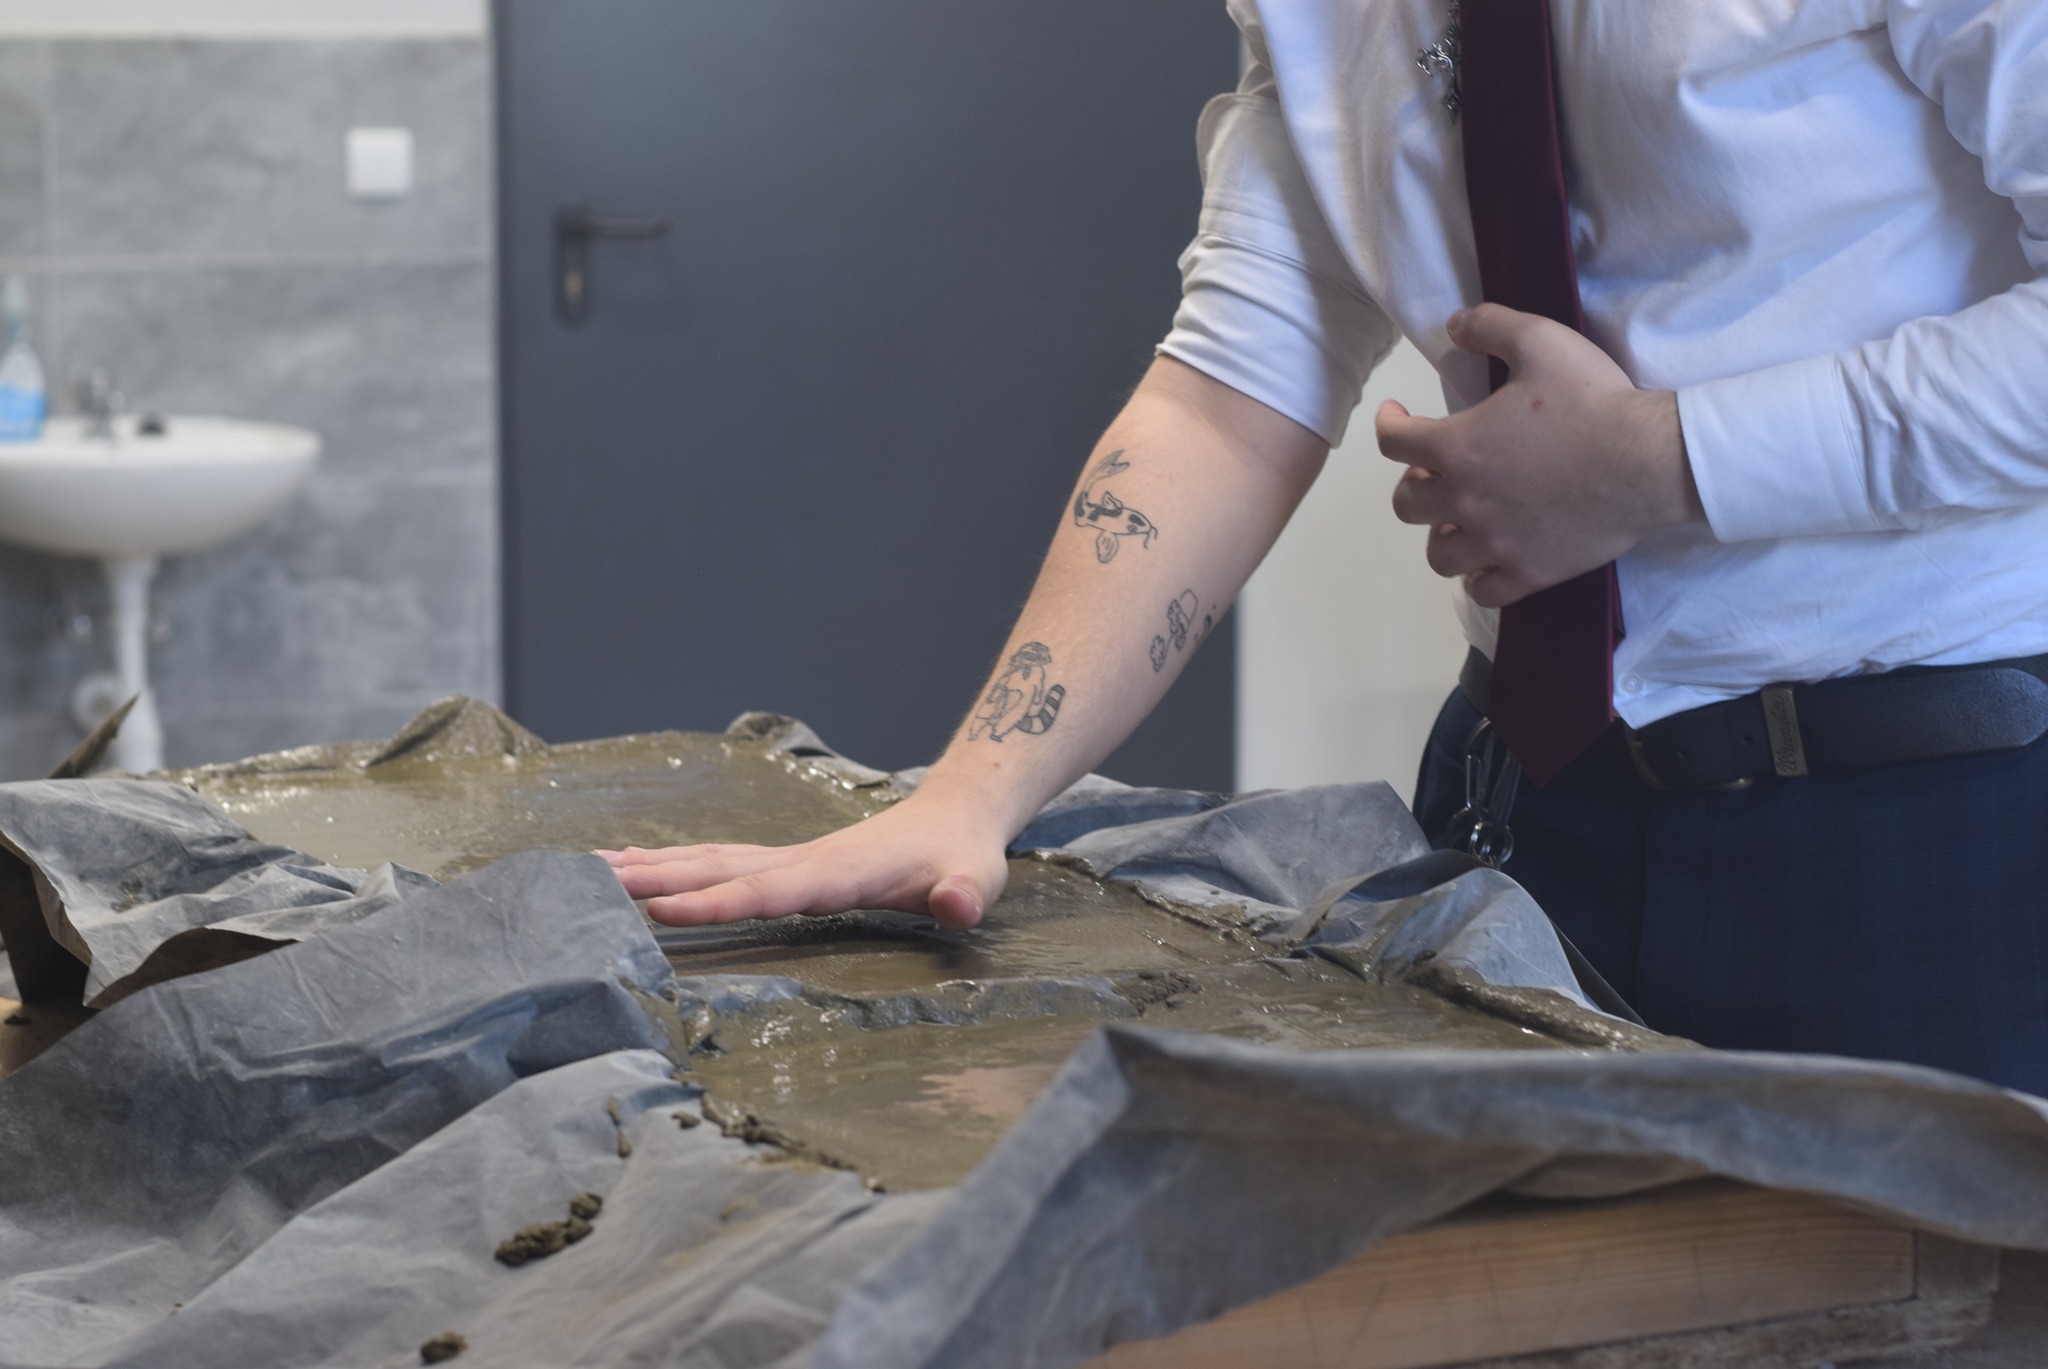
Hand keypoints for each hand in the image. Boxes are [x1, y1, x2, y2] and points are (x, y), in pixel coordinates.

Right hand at [597, 789, 1010, 929]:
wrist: (953, 818)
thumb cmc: (962, 858)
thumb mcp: (977, 881)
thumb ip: (964, 896)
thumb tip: (958, 907)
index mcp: (838, 871)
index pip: (769, 890)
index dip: (718, 903)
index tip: (663, 912)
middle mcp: (801, 860)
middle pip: (717, 867)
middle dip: (656, 877)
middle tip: (592, 883)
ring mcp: (788, 858)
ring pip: (707, 858)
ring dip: (652, 864)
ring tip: (591, 869)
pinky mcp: (783, 863)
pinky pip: (716, 862)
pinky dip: (671, 863)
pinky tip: (633, 866)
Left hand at [1375, 304, 1701, 606]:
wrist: (1649, 460)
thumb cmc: (1594, 400)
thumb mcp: (1542, 341)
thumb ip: (1491, 325)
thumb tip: (1454, 324)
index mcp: (1458, 447)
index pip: (1393, 442)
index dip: (1387, 424)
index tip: (1397, 416)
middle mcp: (1465, 501)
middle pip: (1406, 505)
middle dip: (1414, 484)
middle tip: (1438, 472)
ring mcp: (1496, 544)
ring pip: (1439, 555)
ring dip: (1441, 534)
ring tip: (1461, 519)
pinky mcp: (1531, 573)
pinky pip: (1484, 591)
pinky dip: (1479, 578)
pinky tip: (1489, 561)